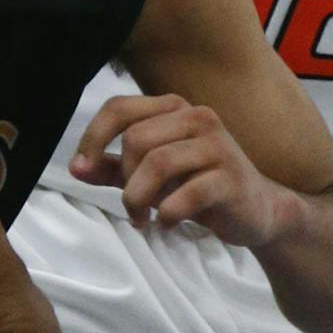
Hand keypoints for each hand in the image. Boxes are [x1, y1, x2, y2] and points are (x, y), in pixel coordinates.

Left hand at [70, 94, 293, 246]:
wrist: (257, 210)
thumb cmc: (198, 186)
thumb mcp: (151, 175)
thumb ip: (113, 168)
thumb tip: (75, 167)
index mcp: (174, 109)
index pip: (119, 108)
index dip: (93, 138)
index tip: (83, 168)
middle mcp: (197, 117)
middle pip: (135, 140)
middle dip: (124, 179)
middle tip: (133, 205)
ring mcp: (218, 146)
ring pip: (157, 164)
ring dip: (139, 199)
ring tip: (143, 218)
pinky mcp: (231, 178)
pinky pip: (186, 195)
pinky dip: (168, 215)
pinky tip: (169, 224)